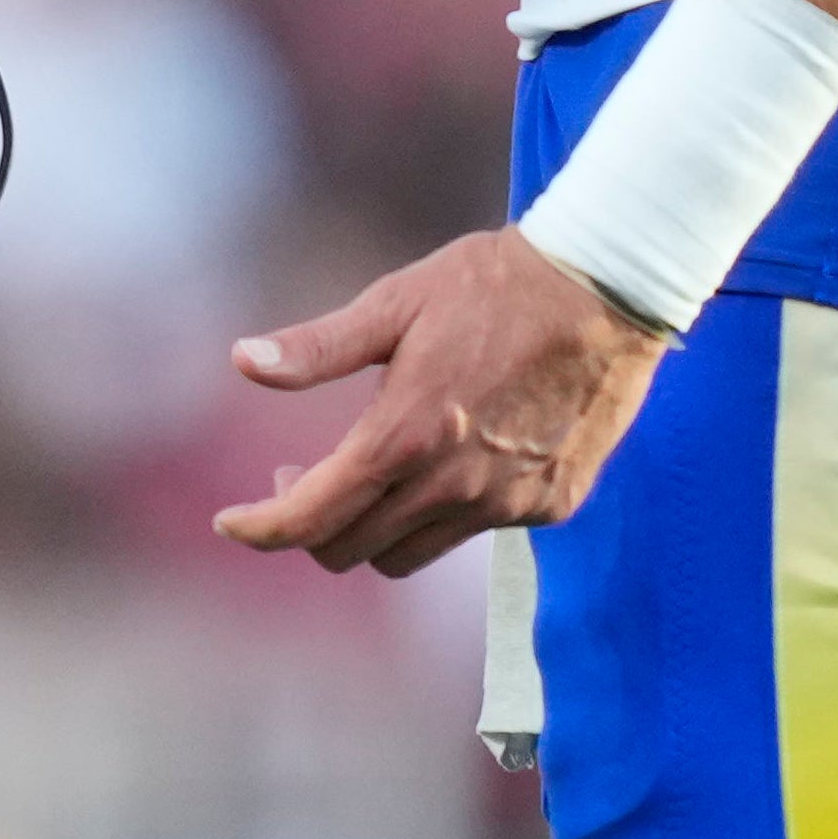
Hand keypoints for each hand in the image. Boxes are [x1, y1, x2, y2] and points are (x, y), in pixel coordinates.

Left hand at [214, 229, 668, 577]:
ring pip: (409, 555)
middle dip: (309, 523)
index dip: (261, 529)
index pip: (311, 516)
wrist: (607, 289)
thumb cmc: (494, 283)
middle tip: (300, 475)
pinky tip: (448, 457)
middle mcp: (454, 483)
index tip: (230, 524)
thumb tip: (241, 361)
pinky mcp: (550, 506)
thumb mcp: (396, 302)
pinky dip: (441, 511)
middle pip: (351, 549)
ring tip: (369, 471)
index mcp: (406, 433)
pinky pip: (473, 532)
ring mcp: (507, 503)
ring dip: (372, 527)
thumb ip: (318, 347)